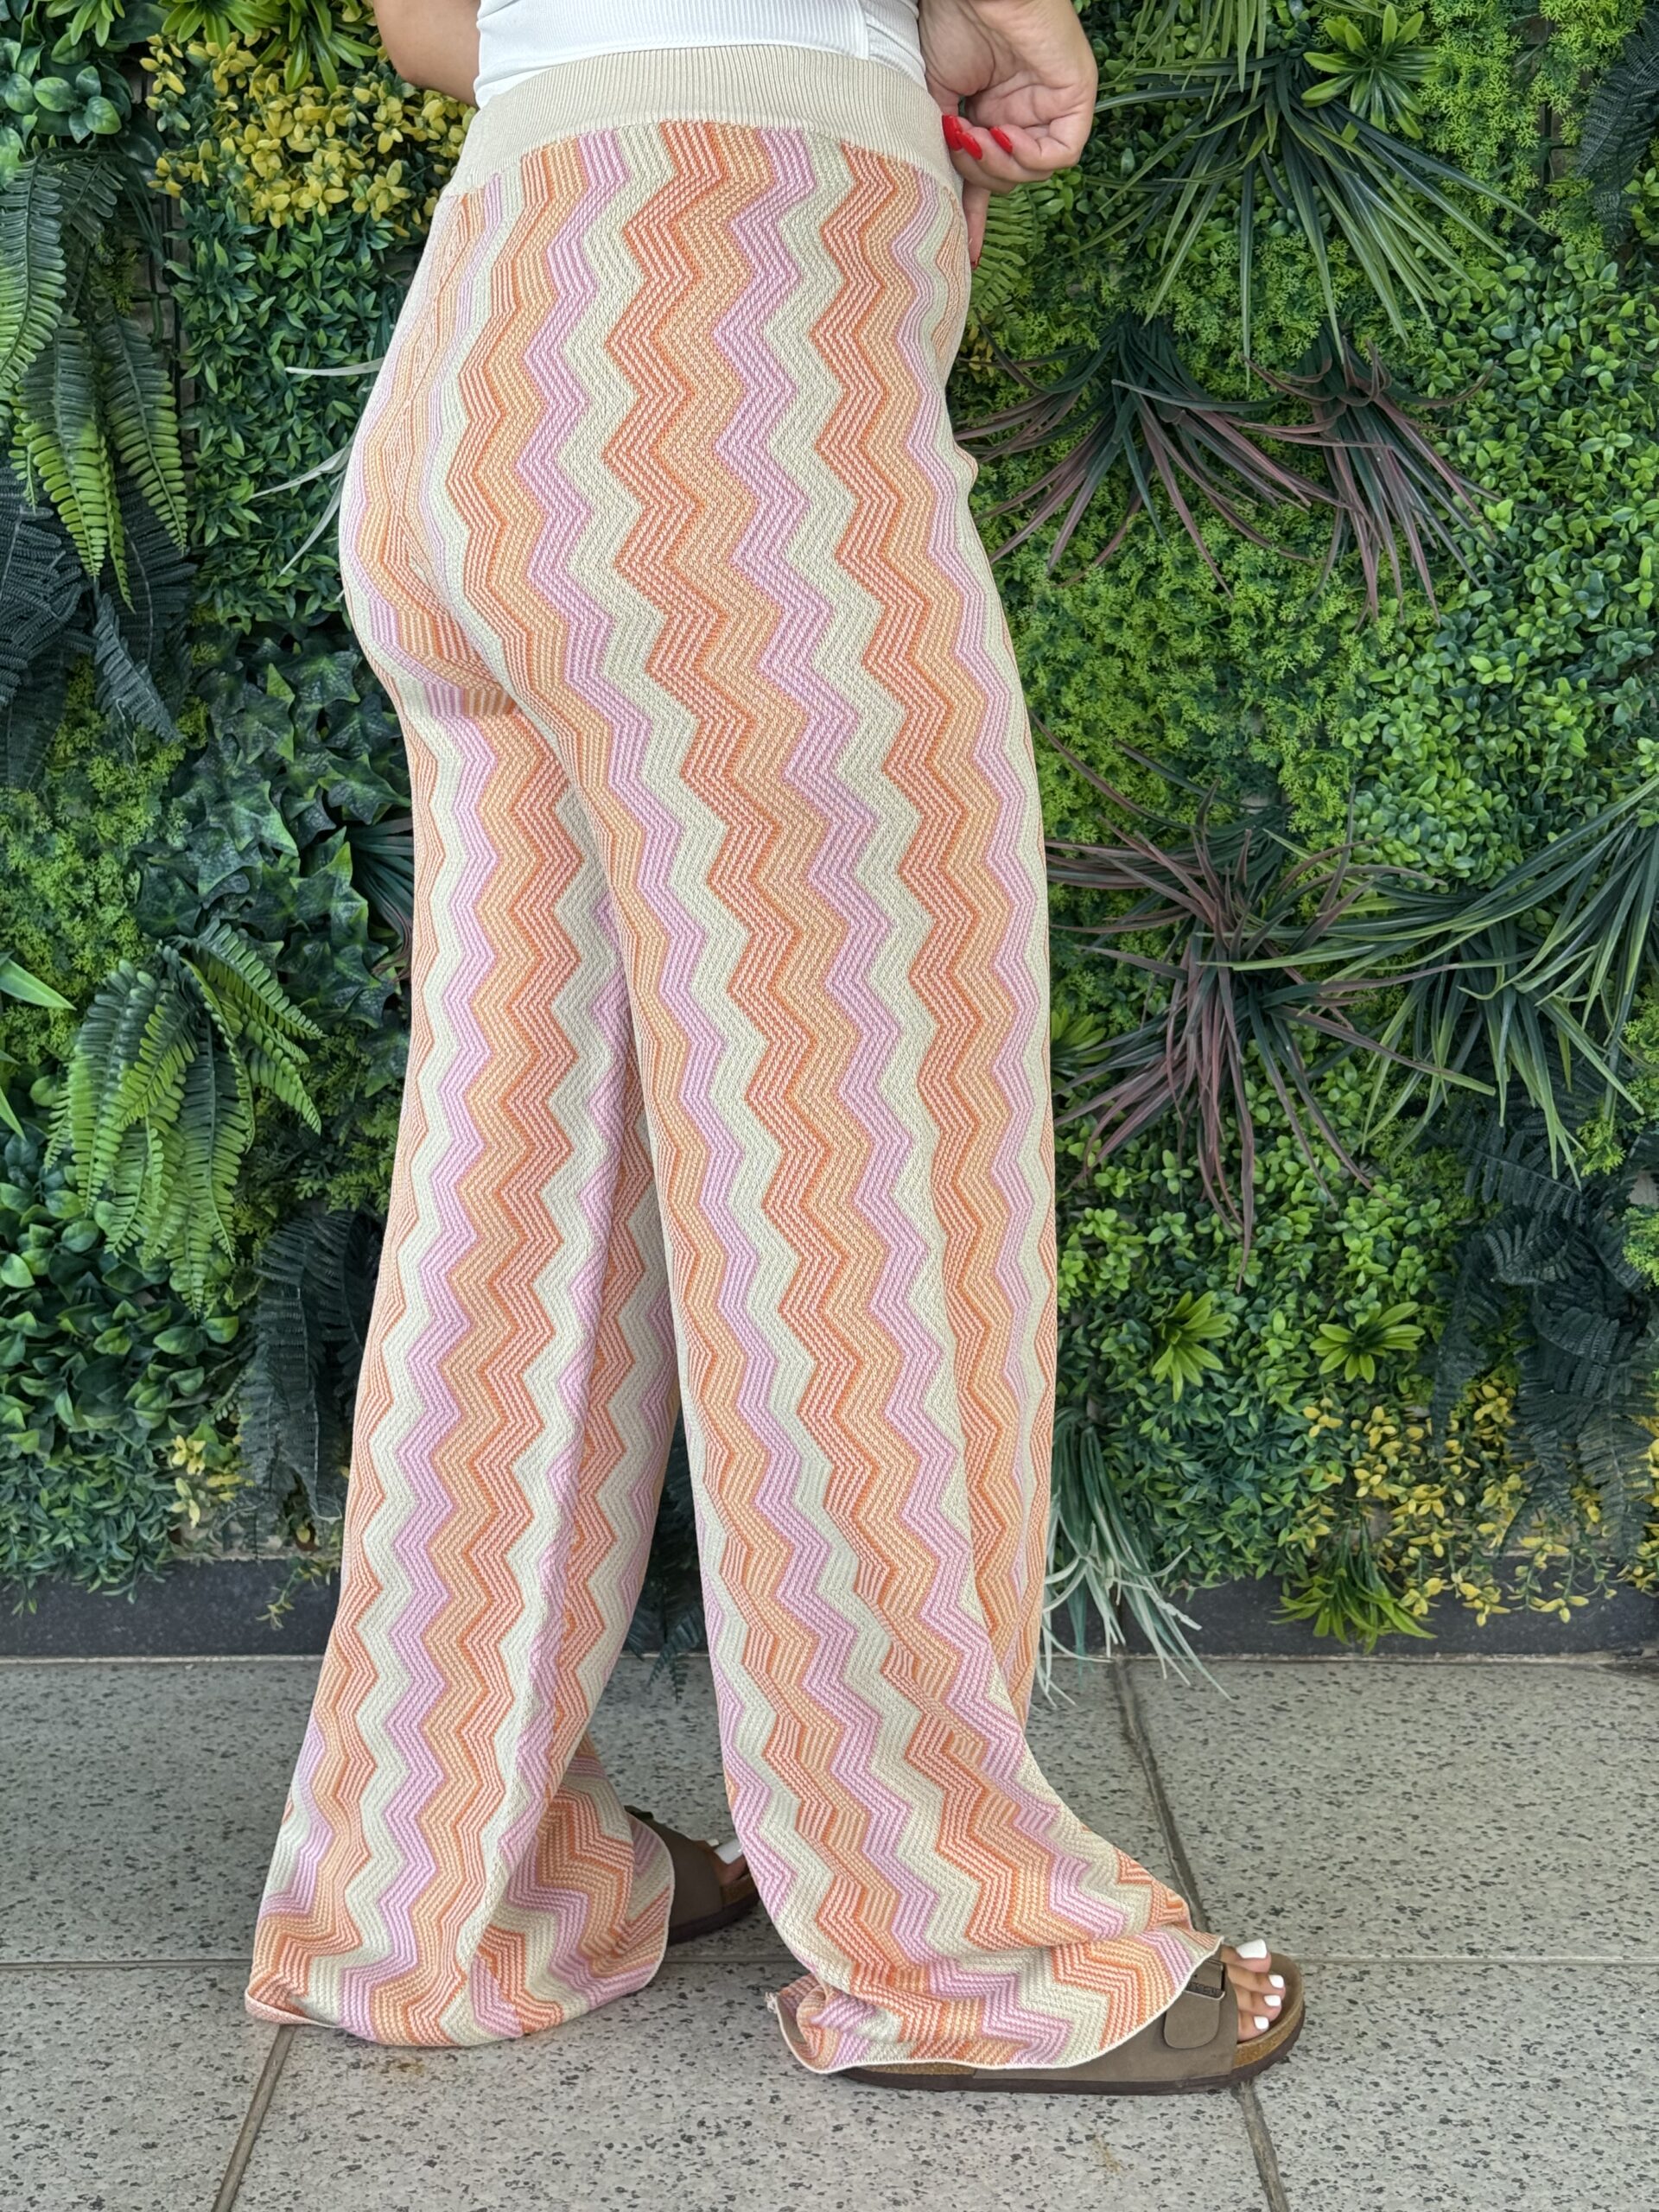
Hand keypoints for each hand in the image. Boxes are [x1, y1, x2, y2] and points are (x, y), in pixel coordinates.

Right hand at [918, 0, 1097, 264]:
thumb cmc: (948, 25)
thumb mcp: (937, 104)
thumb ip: (947, 152)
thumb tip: (943, 201)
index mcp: (995, 113)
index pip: (994, 178)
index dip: (978, 217)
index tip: (966, 253)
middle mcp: (1027, 112)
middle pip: (1012, 180)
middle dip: (981, 176)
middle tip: (958, 146)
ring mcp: (1053, 103)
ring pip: (1035, 173)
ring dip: (999, 165)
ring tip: (974, 134)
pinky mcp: (1076, 93)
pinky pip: (1062, 154)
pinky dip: (1029, 156)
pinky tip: (1003, 134)